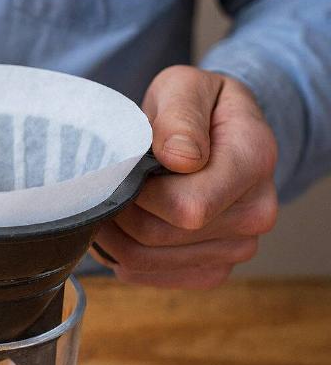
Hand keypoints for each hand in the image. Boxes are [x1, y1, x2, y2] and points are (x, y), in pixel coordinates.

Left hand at [91, 65, 277, 288]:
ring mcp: (237, 248)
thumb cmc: (196, 108)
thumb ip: (181, 116)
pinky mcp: (212, 270)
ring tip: (111, 202)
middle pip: (157, 236)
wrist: (217, 135)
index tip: (126, 168)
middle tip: (108, 185)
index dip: (140, 192)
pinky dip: (122, 255)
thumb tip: (182, 158)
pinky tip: (123, 227)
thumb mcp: (184, 87)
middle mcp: (255, 213)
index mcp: (253, 161)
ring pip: (145, 261)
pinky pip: (149, 277)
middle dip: (119, 210)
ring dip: (114, 235)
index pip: (186, 207)